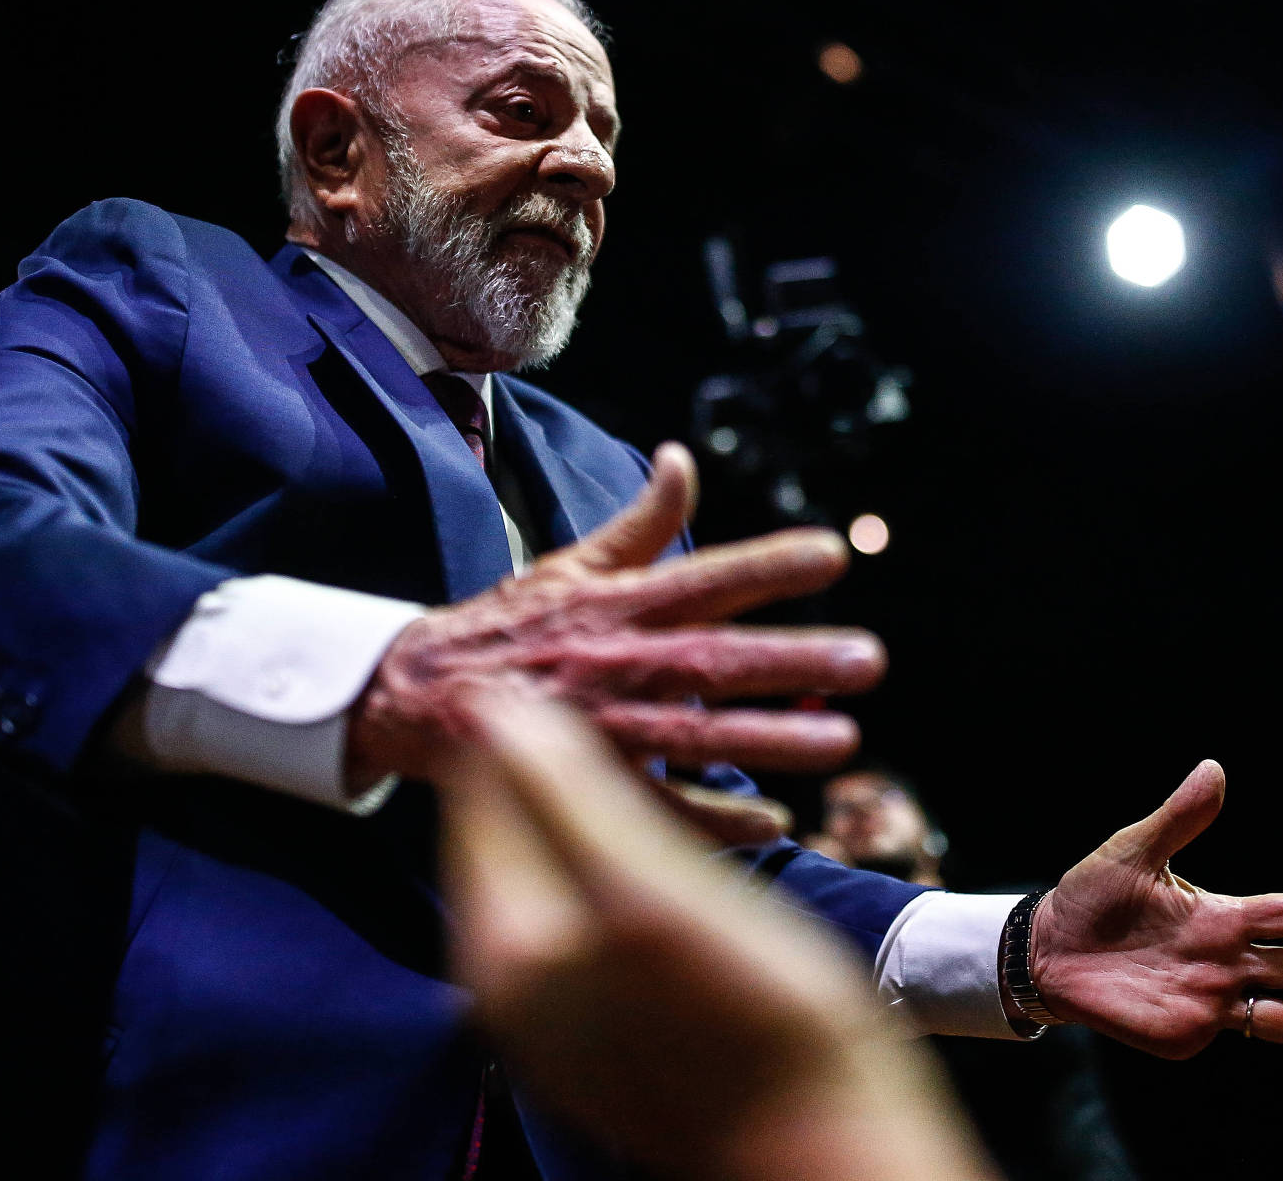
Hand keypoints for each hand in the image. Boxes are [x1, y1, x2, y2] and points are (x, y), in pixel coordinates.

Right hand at [348, 443, 882, 810]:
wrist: (415, 695)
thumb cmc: (508, 626)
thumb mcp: (570, 563)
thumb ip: (640, 522)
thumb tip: (682, 456)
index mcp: (616, 603)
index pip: (704, 577)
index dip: (766, 565)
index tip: (834, 555)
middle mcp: (615, 662)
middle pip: (715, 660)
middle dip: (793, 659)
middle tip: (868, 659)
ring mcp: (600, 727)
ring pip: (696, 735)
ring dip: (770, 738)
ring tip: (842, 741)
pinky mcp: (584, 785)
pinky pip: (657, 808)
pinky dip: (711, 818)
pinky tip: (773, 825)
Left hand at [439, 687, 998, 1180]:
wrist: (826, 1143)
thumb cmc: (753, 1020)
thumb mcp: (650, 888)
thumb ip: (566, 795)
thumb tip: (497, 704)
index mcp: (507, 941)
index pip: (480, 787)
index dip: (524, 709)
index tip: (578, 647)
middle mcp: (513, 979)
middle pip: (519, 824)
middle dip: (566, 750)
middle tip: (627, 679)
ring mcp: (563, 1008)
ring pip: (568, 861)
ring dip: (612, 795)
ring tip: (671, 736)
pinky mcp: (614, 1024)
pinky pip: (605, 907)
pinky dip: (639, 850)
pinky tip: (696, 828)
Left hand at [1028, 760, 1282, 1057]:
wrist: (1049, 949)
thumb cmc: (1092, 896)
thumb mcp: (1133, 851)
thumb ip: (1178, 817)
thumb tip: (1214, 767)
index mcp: (1222, 915)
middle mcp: (1229, 958)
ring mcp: (1213, 998)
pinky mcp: (1190, 1031)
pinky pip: (1242, 1033)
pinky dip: (1281, 1035)